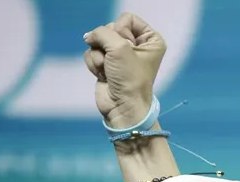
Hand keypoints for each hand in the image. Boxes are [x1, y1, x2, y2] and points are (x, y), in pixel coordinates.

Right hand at [82, 12, 165, 128]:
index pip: (128, 18)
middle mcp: (137, 45)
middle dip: (108, 44)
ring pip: (98, 41)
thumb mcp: (119, 47)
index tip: (127, 48)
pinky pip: (92, 53)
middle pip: (110, 28)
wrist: (123, 106)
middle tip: (117, 62)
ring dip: (100, 56)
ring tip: (110, 70)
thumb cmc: (129, 78)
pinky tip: (103, 76)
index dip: (121, 31)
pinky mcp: (107, 64)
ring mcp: (121, 55)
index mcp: (151, 39)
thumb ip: (102, 32)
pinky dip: (94, 64)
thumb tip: (89, 36)